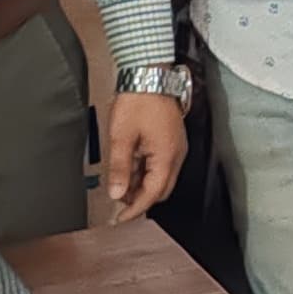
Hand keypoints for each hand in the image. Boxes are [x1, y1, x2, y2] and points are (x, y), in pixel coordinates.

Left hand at [102, 91, 186, 220]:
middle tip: (117, 202)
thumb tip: (117, 193)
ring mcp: (175, 146)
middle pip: (160, 190)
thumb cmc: (139, 99)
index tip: (119, 219)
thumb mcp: (122, 137)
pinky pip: (161, 164)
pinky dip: (146, 171)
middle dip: (140, 199)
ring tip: (120, 182)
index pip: (152, 194)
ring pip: (160, 177)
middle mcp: (176, 154)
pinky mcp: (171, 139)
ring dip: (142, 184)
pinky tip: (130, 167)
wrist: (149, 74)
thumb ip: (119, 168)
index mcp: (166, 156)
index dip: (135, 210)